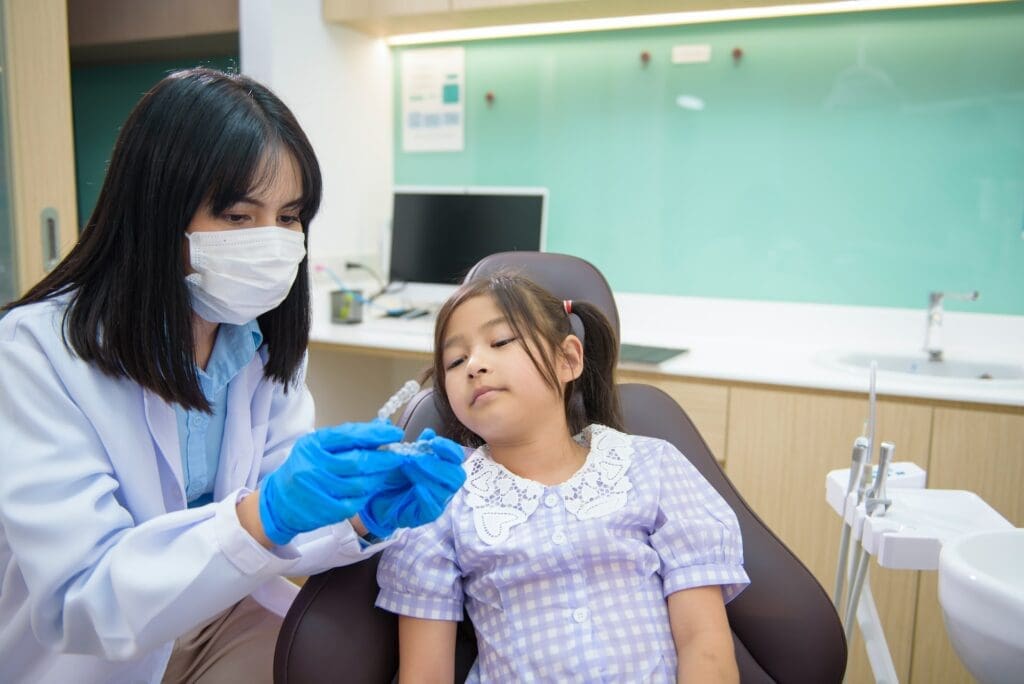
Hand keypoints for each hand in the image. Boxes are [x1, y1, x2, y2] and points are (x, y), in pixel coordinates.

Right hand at [258, 420, 404, 544]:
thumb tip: (381, 426)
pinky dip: (367, 495)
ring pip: (361, 484)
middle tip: (399, 456)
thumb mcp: (319, 446)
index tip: (395, 433)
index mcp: (313, 444)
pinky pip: (356, 502)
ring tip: (385, 473)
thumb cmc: (304, 468)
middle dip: (384, 459)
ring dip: (378, 478)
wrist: (277, 502)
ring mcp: (318, 490)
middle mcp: (314, 466)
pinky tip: (369, 489)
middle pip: (358, 461)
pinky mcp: (325, 510)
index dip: (376, 435)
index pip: (349, 436)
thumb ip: (349, 437)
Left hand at [359, 430, 466, 538]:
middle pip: (457, 475)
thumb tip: (428, 432)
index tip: (434, 441)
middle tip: (415, 458)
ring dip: (427, 475)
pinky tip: (415, 487)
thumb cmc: (392, 477)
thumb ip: (416, 445)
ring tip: (407, 467)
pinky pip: (433, 508)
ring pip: (444, 490)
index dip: (449, 449)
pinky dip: (426, 496)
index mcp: (443, 467)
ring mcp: (438, 501)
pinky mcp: (427, 515)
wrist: (375, 498)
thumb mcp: (402, 456)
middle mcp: (444, 484)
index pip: (456, 458)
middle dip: (437, 464)